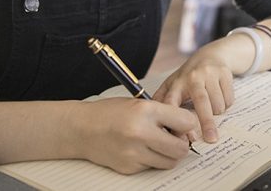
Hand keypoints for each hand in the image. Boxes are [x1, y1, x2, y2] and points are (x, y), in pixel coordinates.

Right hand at [74, 97, 196, 173]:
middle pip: (181, 148)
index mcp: (146, 110)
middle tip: (175, 138)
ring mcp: (134, 153)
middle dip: (182, 144)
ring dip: (169, 154)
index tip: (184, 124)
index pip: (185, 122)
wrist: (81, 129)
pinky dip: (151, 159)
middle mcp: (141, 132)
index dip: (188, 124)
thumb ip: (164, 114)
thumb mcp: (139, 103)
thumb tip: (189, 128)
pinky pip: (152, 167)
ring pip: (170, 162)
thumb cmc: (110, 112)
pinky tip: (140, 149)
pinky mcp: (129, 167)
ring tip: (157, 143)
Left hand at [152, 40, 235, 143]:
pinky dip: (226, 104)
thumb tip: (160, 127)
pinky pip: (229, 100)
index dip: (175, 122)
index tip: (183, 139)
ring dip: (217, 112)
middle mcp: (192, 77)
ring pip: (218, 104)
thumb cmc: (190, 76)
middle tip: (211, 139)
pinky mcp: (224, 73)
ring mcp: (210, 73)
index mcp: (177, 83)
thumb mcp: (173, 84)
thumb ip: (164, 102)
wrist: (211, 54)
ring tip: (212, 106)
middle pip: (201, 102)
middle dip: (206, 122)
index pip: (172, 103)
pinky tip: (220, 96)